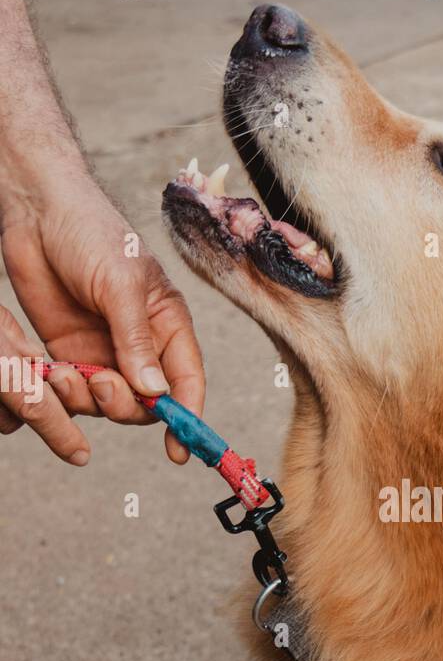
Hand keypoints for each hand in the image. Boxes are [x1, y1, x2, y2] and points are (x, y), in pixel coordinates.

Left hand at [0, 167, 203, 462]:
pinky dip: (65, 392)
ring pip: (110, 404)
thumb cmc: (90, 232)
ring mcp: (105, 351)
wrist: (36, 210)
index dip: (188, 418)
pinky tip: (52, 371)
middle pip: (148, 402)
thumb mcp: (120, 284)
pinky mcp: (70, 352)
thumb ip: (136, 341)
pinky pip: (75, 392)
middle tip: (103, 385)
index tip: (178, 450)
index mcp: (168, 324)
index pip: (187, 380)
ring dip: (91, 399)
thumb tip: (155, 393)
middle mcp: (141, 344)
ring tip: (68, 372)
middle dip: (127, 405)